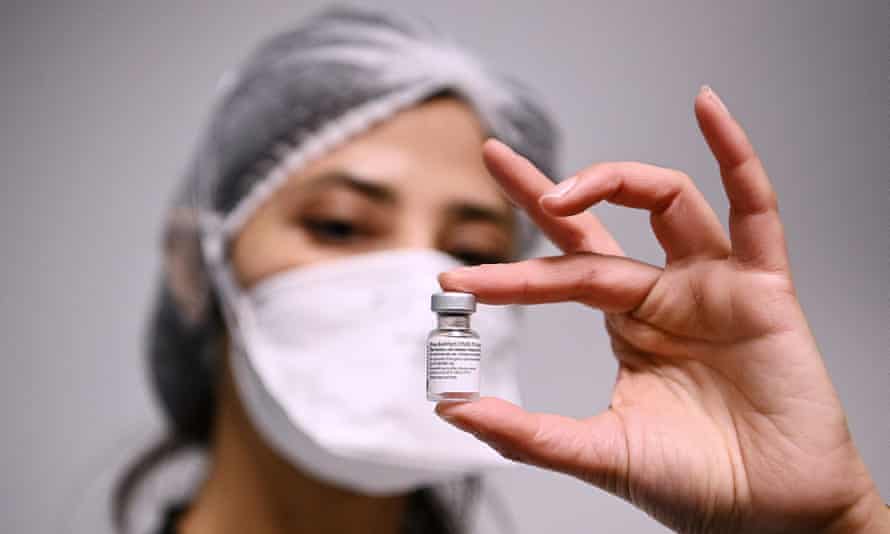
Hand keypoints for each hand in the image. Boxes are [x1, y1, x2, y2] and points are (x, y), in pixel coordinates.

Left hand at [436, 86, 887, 533]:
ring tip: (559, 195)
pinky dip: (735, 156)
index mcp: (629, 324)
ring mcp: (713, 285)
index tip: (451, 277)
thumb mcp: (597, 451)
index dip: (510, 267)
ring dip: (615, 181)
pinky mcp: (763, 289)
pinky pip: (756, 208)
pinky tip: (708, 110)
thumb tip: (452, 409)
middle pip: (601, 221)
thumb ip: (525, 432)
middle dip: (546, 192)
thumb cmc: (698, 483)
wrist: (774, 516)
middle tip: (495, 159)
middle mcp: (666, 294)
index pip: (562, 269)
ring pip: (667, 201)